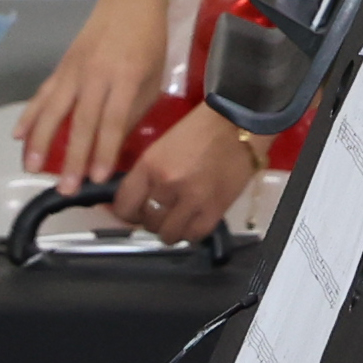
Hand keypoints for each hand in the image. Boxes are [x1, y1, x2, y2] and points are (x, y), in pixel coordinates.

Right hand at [17, 0, 186, 182]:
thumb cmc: (149, 41)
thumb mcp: (153, 77)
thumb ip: (134, 111)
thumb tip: (113, 145)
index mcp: (126, 78)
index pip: (112, 121)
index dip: (103, 151)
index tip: (96, 178)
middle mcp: (96, 74)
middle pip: (81, 121)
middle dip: (72, 157)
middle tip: (66, 188)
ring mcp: (74, 69)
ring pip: (54, 108)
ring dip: (40, 140)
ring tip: (31, 167)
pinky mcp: (62, 65)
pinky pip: (43, 94)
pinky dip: (30, 115)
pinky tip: (18, 136)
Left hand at [109, 104, 262, 244]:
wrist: (237, 125)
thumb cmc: (198, 131)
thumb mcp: (161, 148)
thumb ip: (146, 175)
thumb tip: (135, 200)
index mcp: (149, 166)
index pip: (124, 206)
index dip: (125, 213)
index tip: (132, 211)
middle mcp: (167, 186)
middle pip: (147, 222)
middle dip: (150, 219)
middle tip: (159, 211)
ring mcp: (191, 201)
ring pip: (168, 235)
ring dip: (170, 229)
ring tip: (177, 218)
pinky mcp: (214, 212)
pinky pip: (193, 236)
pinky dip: (190, 232)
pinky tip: (193, 221)